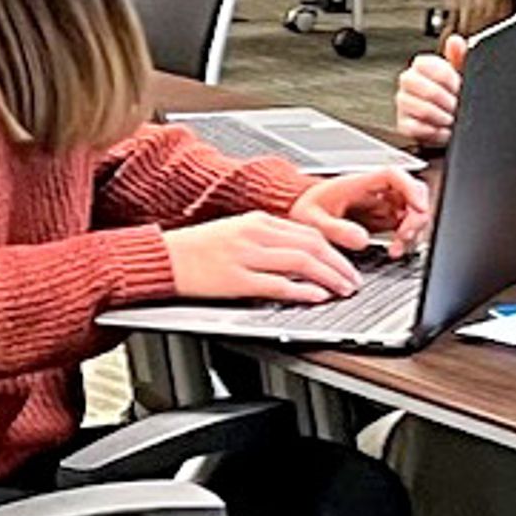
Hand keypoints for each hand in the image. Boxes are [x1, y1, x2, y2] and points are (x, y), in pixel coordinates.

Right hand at [164, 209, 364, 303]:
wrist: (162, 257)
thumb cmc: (197, 249)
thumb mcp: (236, 232)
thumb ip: (267, 239)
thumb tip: (300, 253)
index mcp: (256, 220)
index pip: (308, 231)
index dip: (335, 248)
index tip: (347, 262)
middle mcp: (254, 234)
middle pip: (312, 245)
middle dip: (339, 264)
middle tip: (353, 279)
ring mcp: (245, 256)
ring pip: (301, 262)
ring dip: (329, 277)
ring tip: (343, 289)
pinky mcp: (236, 279)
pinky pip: (278, 284)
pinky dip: (302, 290)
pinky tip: (316, 295)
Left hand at [294, 164, 429, 255]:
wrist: (302, 214)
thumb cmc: (307, 210)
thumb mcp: (313, 220)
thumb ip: (336, 229)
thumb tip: (362, 239)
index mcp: (360, 183)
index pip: (394, 175)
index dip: (411, 189)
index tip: (418, 209)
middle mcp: (376, 190)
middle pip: (413, 191)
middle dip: (415, 216)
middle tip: (404, 237)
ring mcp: (383, 203)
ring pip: (414, 209)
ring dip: (413, 230)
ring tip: (396, 249)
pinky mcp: (385, 218)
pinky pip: (406, 224)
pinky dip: (407, 238)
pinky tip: (394, 249)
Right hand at [392, 36, 464, 150]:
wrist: (453, 121)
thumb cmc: (454, 94)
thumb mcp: (460, 73)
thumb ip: (458, 56)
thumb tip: (455, 41)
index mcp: (422, 66)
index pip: (428, 65)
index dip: (448, 78)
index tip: (459, 86)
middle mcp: (409, 82)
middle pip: (427, 90)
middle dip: (448, 101)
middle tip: (458, 106)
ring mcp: (404, 104)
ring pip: (423, 111)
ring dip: (444, 118)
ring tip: (452, 118)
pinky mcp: (404, 125)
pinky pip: (418, 129)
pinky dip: (436, 132)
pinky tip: (444, 130)